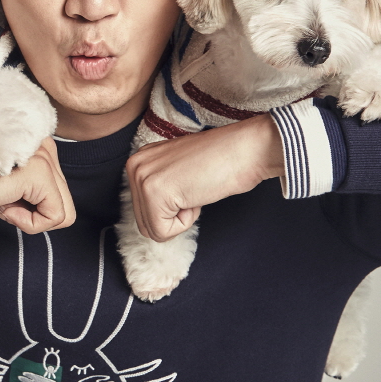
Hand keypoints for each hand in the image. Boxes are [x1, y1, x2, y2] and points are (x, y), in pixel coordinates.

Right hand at [0, 137, 74, 233]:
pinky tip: (5, 206)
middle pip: (65, 207)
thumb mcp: (9, 195)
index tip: (5, 200)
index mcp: (40, 152)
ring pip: (63, 213)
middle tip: (4, 203)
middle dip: (35, 216)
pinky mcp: (39, 173)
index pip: (60, 198)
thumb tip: (54, 215)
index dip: (33, 212)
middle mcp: (46, 149)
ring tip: (3, 201)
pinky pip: (54, 216)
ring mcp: (44, 159)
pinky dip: (30, 223)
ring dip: (31, 219)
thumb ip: (33, 197)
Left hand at [126, 114, 283, 241]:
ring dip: (180, 218)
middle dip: (174, 216)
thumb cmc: (222, 161)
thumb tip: (154, 217)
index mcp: (140, 160)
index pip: (144, 211)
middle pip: (145, 223)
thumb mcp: (178, 171)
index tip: (191, 184)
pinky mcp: (154, 193)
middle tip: (194, 187)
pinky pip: (164, 232)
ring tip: (194, 189)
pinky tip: (196, 194)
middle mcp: (135, 166)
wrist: (246, 150)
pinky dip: (186, 221)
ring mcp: (142, 178)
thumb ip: (161, 187)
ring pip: (153, 230)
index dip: (174, 208)